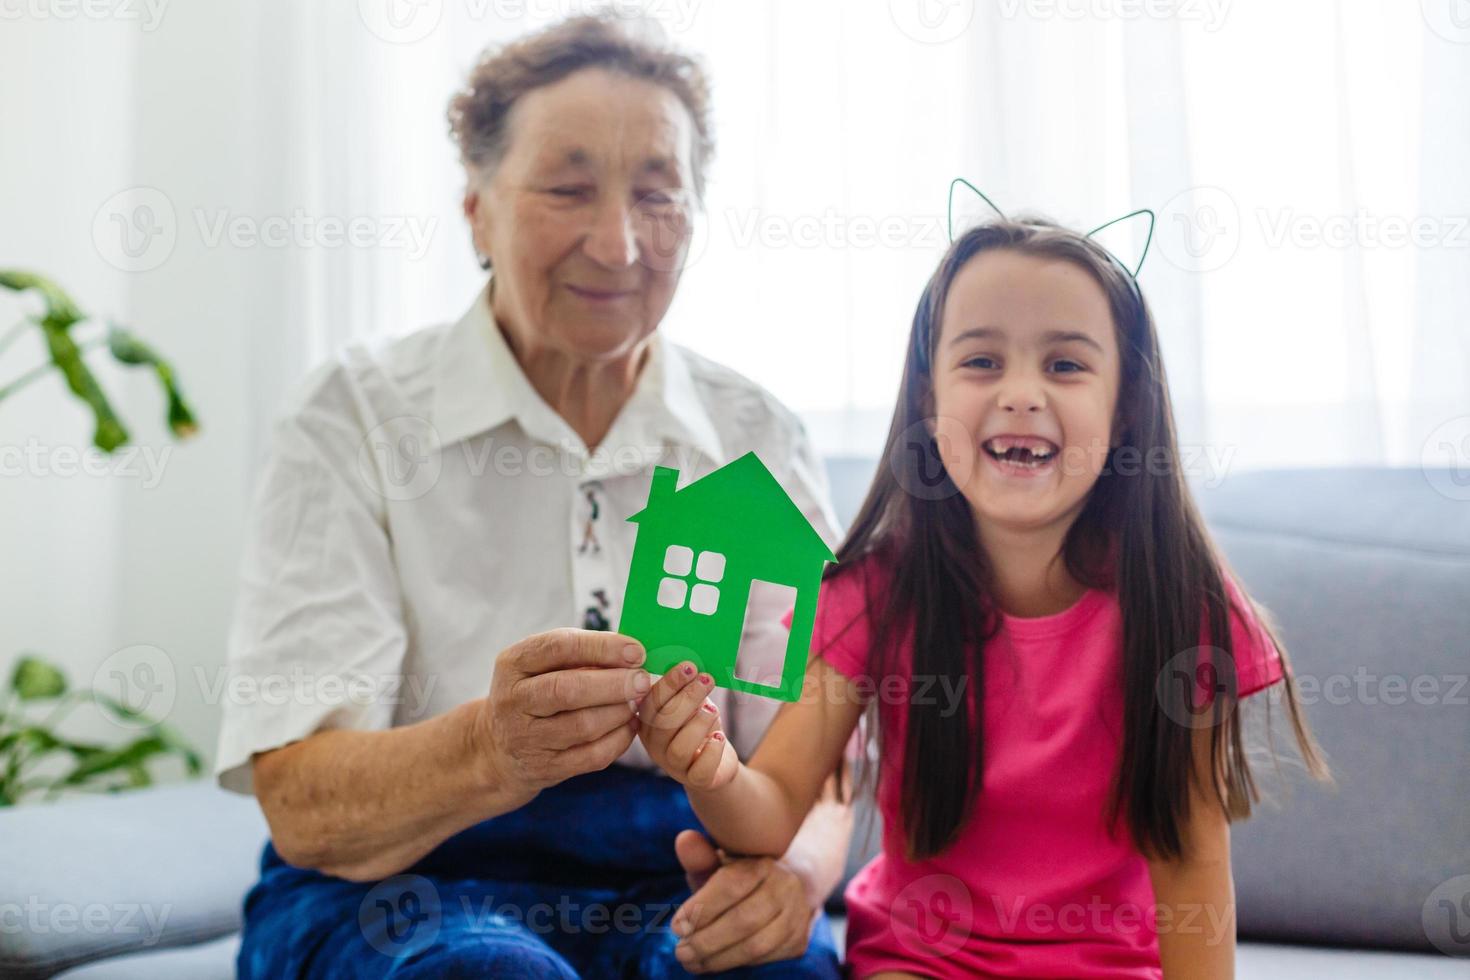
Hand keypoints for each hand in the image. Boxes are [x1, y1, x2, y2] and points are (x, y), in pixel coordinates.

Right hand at [472, 628, 649, 802]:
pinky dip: (618, 740)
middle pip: (568, 689)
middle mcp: (513, 700)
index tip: (637, 651)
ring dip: (619, 712)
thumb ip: (581, 655)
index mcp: (513, 663)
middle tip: (643, 680)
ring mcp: (526, 738)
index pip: (559, 647)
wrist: (498, 748)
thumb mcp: (542, 666)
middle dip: (614, 684)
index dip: (602, 647)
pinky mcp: (544, 768)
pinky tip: (629, 726)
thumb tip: (633, 654)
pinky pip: (591, 756)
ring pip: (583, 725)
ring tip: (637, 702)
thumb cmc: (534, 693)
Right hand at [637, 660, 738, 789]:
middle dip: (686, 697)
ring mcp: (673, 766)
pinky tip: (718, 738)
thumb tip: (692, 666)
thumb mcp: (692, 704)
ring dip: (698, 724)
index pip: (651, 703)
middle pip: (663, 723)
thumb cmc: (700, 725)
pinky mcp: (696, 780)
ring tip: (713, 711)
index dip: (669, 684)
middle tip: (706, 680)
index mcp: (648, 723)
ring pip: (679, 748)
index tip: (689, 666)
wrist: (716, 762)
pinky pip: (700, 770)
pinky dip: (712, 751)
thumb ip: (687, 688)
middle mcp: (655, 745)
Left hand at [668, 830, 815, 972]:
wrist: (779, 891)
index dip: (702, 908)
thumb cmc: (735, 879)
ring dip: (719, 958)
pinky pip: (765, 959)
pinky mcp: (798, 941)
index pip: (732, 885)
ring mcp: (796, 915)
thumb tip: (684, 840)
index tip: (676, 927)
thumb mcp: (716, 865)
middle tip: (680, 952)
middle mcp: (785, 886)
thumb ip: (699, 856)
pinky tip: (713, 962)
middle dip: (707, 940)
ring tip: (691, 962)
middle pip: (744, 920)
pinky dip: (736, 963)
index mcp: (761, 862)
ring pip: (756, 945)